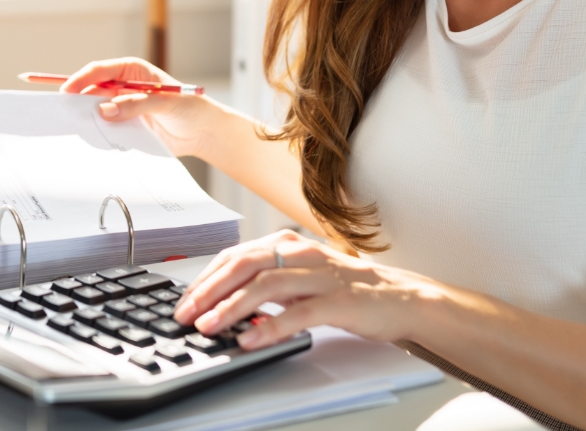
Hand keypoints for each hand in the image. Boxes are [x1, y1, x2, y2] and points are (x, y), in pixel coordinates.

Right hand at [61, 57, 225, 157]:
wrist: (203, 132)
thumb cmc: (189, 107)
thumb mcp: (164, 102)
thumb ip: (134, 104)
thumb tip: (103, 110)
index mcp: (131, 71)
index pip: (99, 71)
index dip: (81, 80)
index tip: (67, 92)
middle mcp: (123, 87)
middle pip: (92, 91)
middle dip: (79, 101)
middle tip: (65, 114)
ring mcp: (123, 107)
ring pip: (97, 111)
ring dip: (88, 119)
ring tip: (76, 129)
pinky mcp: (126, 126)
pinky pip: (107, 129)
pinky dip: (99, 134)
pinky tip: (94, 140)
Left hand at [173, 230, 448, 348]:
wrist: (400, 297)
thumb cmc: (346, 289)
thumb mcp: (300, 278)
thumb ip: (266, 283)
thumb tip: (224, 301)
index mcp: (288, 245)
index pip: (236, 256)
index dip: (206, 278)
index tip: (185, 300)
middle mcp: (301, 254)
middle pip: (244, 265)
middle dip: (209, 290)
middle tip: (186, 313)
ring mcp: (320, 276)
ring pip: (266, 286)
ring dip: (232, 308)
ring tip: (209, 326)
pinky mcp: (338, 301)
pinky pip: (298, 313)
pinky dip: (270, 327)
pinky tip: (250, 339)